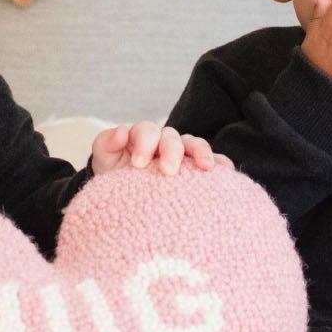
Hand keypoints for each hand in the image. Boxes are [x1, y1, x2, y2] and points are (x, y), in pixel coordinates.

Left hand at [90, 122, 227, 176]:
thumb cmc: (115, 178)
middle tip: (167, 171)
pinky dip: (221, 163)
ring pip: (195, 145)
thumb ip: (106, 144)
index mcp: (144, 136)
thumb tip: (121, 130)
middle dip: (171, 152)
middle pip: (172, 138)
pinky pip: (214, 161)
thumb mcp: (105, 162)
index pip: (147, 131)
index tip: (138, 165)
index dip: (144, 144)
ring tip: (205, 166)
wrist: (128, 201)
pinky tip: (226, 171)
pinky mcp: (198, 169)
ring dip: (201, 152)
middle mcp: (165, 141)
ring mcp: (185, 154)